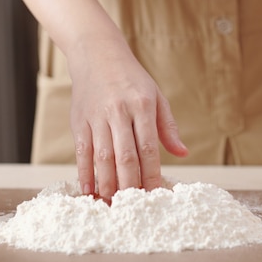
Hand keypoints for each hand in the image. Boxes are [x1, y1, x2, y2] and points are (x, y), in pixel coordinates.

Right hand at [68, 33, 188, 202]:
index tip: (156, 195)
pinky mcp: (79, 121)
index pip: (149, 148)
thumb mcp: (156, 96)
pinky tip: (89, 190)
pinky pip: (82, 152)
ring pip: (103, 158)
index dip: (152, 175)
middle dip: (130, 185)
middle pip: (125, 157)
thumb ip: (167, 127)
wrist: (97, 55)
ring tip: (113, 204)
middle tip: (133, 207)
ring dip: (108, 184)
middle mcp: (119, 112)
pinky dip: (85, 173)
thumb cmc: (130, 78)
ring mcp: (97, 117)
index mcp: (142, 106)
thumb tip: (182, 153)